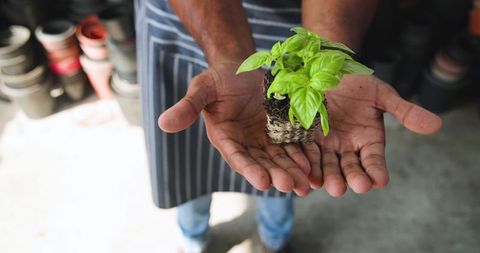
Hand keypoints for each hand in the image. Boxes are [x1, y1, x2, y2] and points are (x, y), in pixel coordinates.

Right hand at [158, 62, 317, 195]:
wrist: (241, 69)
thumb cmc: (218, 78)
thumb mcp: (203, 88)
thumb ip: (188, 107)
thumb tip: (162, 123)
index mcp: (225, 138)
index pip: (238, 158)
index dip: (250, 170)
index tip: (263, 182)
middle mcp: (245, 143)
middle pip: (263, 163)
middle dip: (277, 174)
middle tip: (291, 186)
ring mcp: (264, 139)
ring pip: (280, 158)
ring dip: (293, 171)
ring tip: (306, 184)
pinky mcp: (280, 130)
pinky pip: (293, 145)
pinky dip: (302, 155)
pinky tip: (313, 165)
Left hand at [310, 75, 441, 196]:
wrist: (327, 69)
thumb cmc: (358, 83)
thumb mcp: (382, 95)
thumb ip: (404, 111)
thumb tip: (436, 125)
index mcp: (368, 140)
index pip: (374, 160)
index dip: (376, 170)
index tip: (380, 181)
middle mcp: (347, 147)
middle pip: (350, 167)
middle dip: (353, 177)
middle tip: (356, 186)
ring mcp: (325, 144)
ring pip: (327, 164)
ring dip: (329, 176)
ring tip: (332, 187)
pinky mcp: (305, 138)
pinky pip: (306, 152)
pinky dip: (307, 164)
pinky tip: (308, 175)